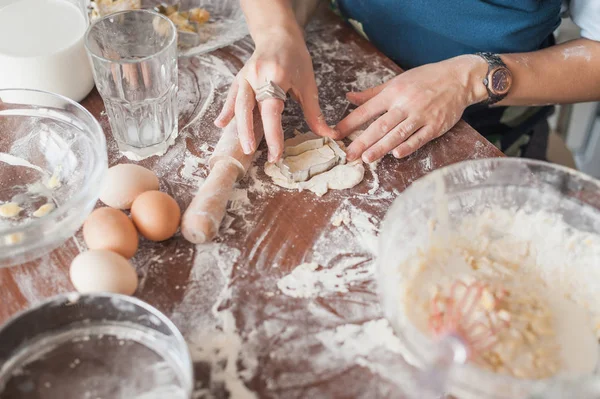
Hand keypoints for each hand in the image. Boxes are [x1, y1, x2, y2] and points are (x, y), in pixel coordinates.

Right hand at [215, 29, 335, 161]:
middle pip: (248, 108)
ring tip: (242, 146)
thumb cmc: (295, 57)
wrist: (278, 34)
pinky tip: (221, 124)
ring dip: (238, 126)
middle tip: (252, 153)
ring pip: (237, 103)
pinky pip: (231, 96)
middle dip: (248, 132)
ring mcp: (245, 76)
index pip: (271, 112)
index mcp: (276, 76)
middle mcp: (256, 76)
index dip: (273, 135)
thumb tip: (328, 135)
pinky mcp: (239, 78)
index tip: (276, 155)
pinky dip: (226, 110)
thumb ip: (314, 113)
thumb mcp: (308, 83)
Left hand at [335, 55, 487, 162]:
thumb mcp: (397, 80)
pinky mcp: (435, 126)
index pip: (367, 109)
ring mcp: (421, 115)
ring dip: (381, 147)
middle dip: (363, 141)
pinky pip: (420, 138)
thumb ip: (372, 93)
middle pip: (380, 125)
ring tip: (367, 158)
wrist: (459, 78)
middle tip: (349, 155)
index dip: (350, 122)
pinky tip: (396, 154)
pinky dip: (408, 146)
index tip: (336, 134)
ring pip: (398, 134)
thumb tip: (349, 97)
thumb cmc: (425, 78)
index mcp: (393, 92)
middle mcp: (405, 104)